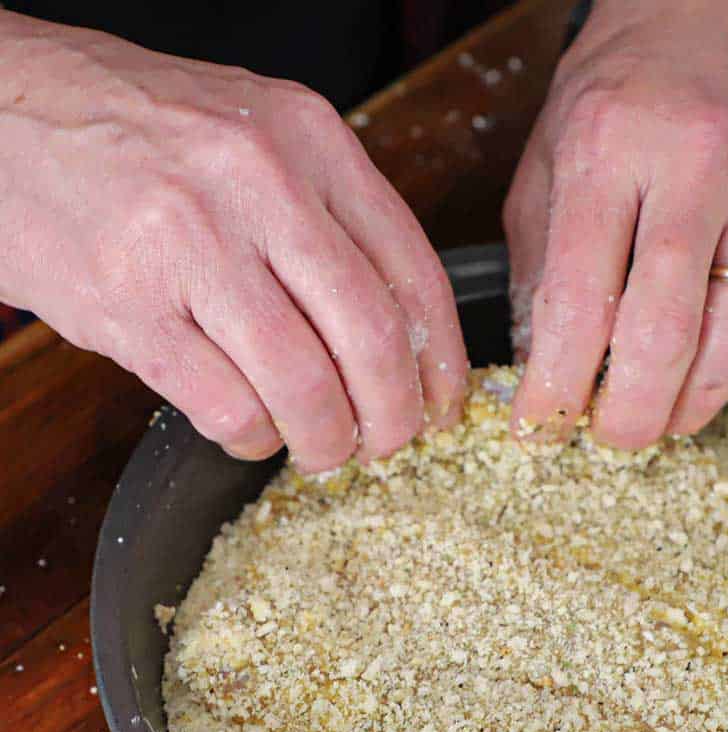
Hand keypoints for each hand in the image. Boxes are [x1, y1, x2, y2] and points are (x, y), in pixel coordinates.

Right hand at [0, 14, 467, 471]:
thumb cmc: (137, 132)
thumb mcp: (256, 137)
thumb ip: (330, 218)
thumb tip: (403, 336)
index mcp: (309, 139)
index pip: (416, 273)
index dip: (444, 362)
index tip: (445, 406)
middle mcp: (257, 184)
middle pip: (373, 340)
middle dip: (395, 417)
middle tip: (389, 444)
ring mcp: (189, 245)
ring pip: (306, 387)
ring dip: (327, 441)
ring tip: (322, 447)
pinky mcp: (127, 306)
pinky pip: (228, 408)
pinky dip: (254, 438)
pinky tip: (251, 429)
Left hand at [504, 0, 727, 447]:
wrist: (717, 11)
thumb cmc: (621, 93)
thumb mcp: (549, 164)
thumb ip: (542, 273)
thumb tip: (545, 377)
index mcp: (612, 147)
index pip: (581, 303)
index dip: (556, 388)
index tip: (539, 429)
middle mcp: (702, 162)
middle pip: (667, 337)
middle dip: (631, 415)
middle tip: (611, 438)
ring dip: (693, 405)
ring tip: (661, 417)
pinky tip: (710, 377)